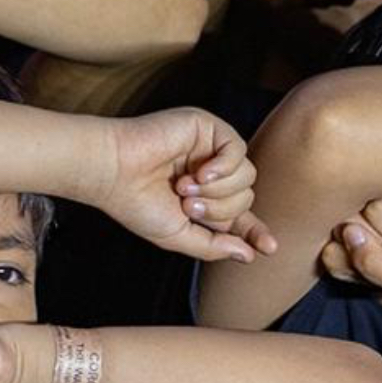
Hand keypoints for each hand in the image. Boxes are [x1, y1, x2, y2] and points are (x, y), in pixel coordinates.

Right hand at [97, 109, 276, 261]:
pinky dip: (222, 168)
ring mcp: (209, 149)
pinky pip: (237, 150)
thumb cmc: (136, 202)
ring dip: (217, 190)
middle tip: (186, 205)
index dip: (255, 231)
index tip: (268, 248)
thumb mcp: (177, 235)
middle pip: (246, 197)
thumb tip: (247, 255)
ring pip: (246, 175)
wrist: (113, 171)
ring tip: (183, 187)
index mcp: (203, 200)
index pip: (240, 216)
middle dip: (220, 210)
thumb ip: (213, 247)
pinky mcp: (206, 127)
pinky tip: (197, 173)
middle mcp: (210, 174)